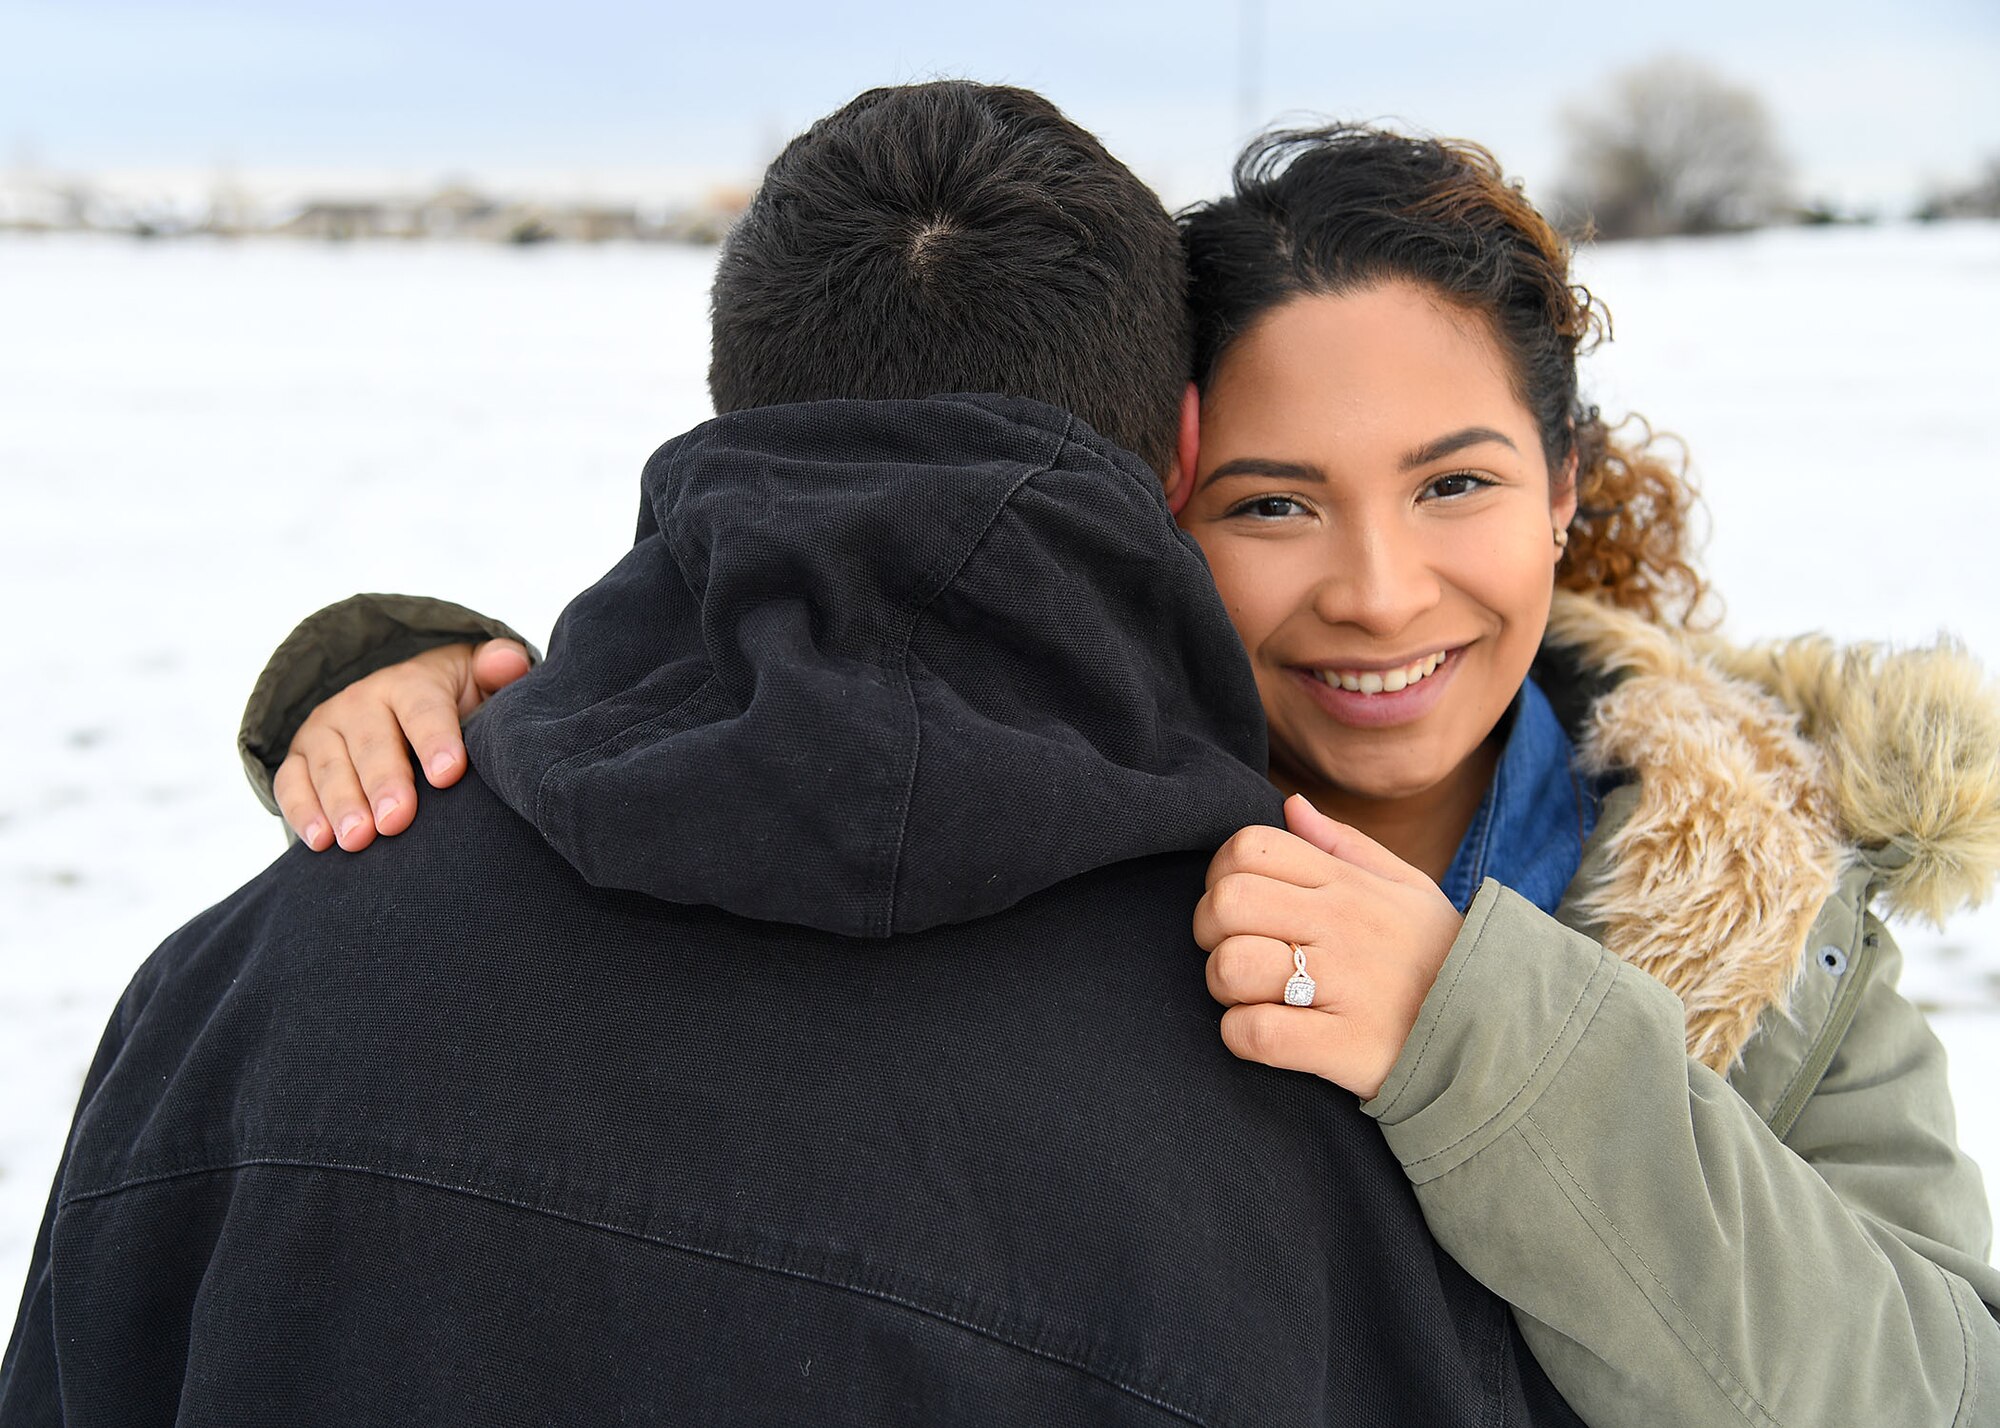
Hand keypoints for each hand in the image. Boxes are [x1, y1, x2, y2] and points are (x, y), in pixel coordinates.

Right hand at [276, 639, 530, 851]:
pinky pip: (291, 783)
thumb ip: (498, 670)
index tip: (449, 775)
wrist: (401, 704)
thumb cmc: (452, 703)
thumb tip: (509, 661)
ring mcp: (325, 729)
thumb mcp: (479, 682)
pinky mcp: (298, 758)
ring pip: (329, 765)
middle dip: (384, 782)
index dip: (435, 739)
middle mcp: (361, 701)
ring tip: (357, 839)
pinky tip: (319, 842)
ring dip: (342, 803)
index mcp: (410, 683)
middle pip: (372, 743)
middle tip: (397, 821)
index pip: (422, 709)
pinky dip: (302, 812)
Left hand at [1195, 793, 1463, 1099]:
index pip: (1249, 848)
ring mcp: (1342, 985)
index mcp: (1349, 884)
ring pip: (1231, 966)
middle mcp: (1342, 925)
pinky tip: (1266, 1033)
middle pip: (1227, 903)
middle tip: (1234, 952)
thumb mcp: (1406, 887)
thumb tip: (1289, 804)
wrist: (1501, 1034)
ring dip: (1225, 988)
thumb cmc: (1441, 958)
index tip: (1238, 907)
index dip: (1222, 875)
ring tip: (1253, 996)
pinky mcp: (1341, 1045)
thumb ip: (1343, 844)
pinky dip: (1242, 1036)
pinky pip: (1253, 1033)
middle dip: (1210, 931)